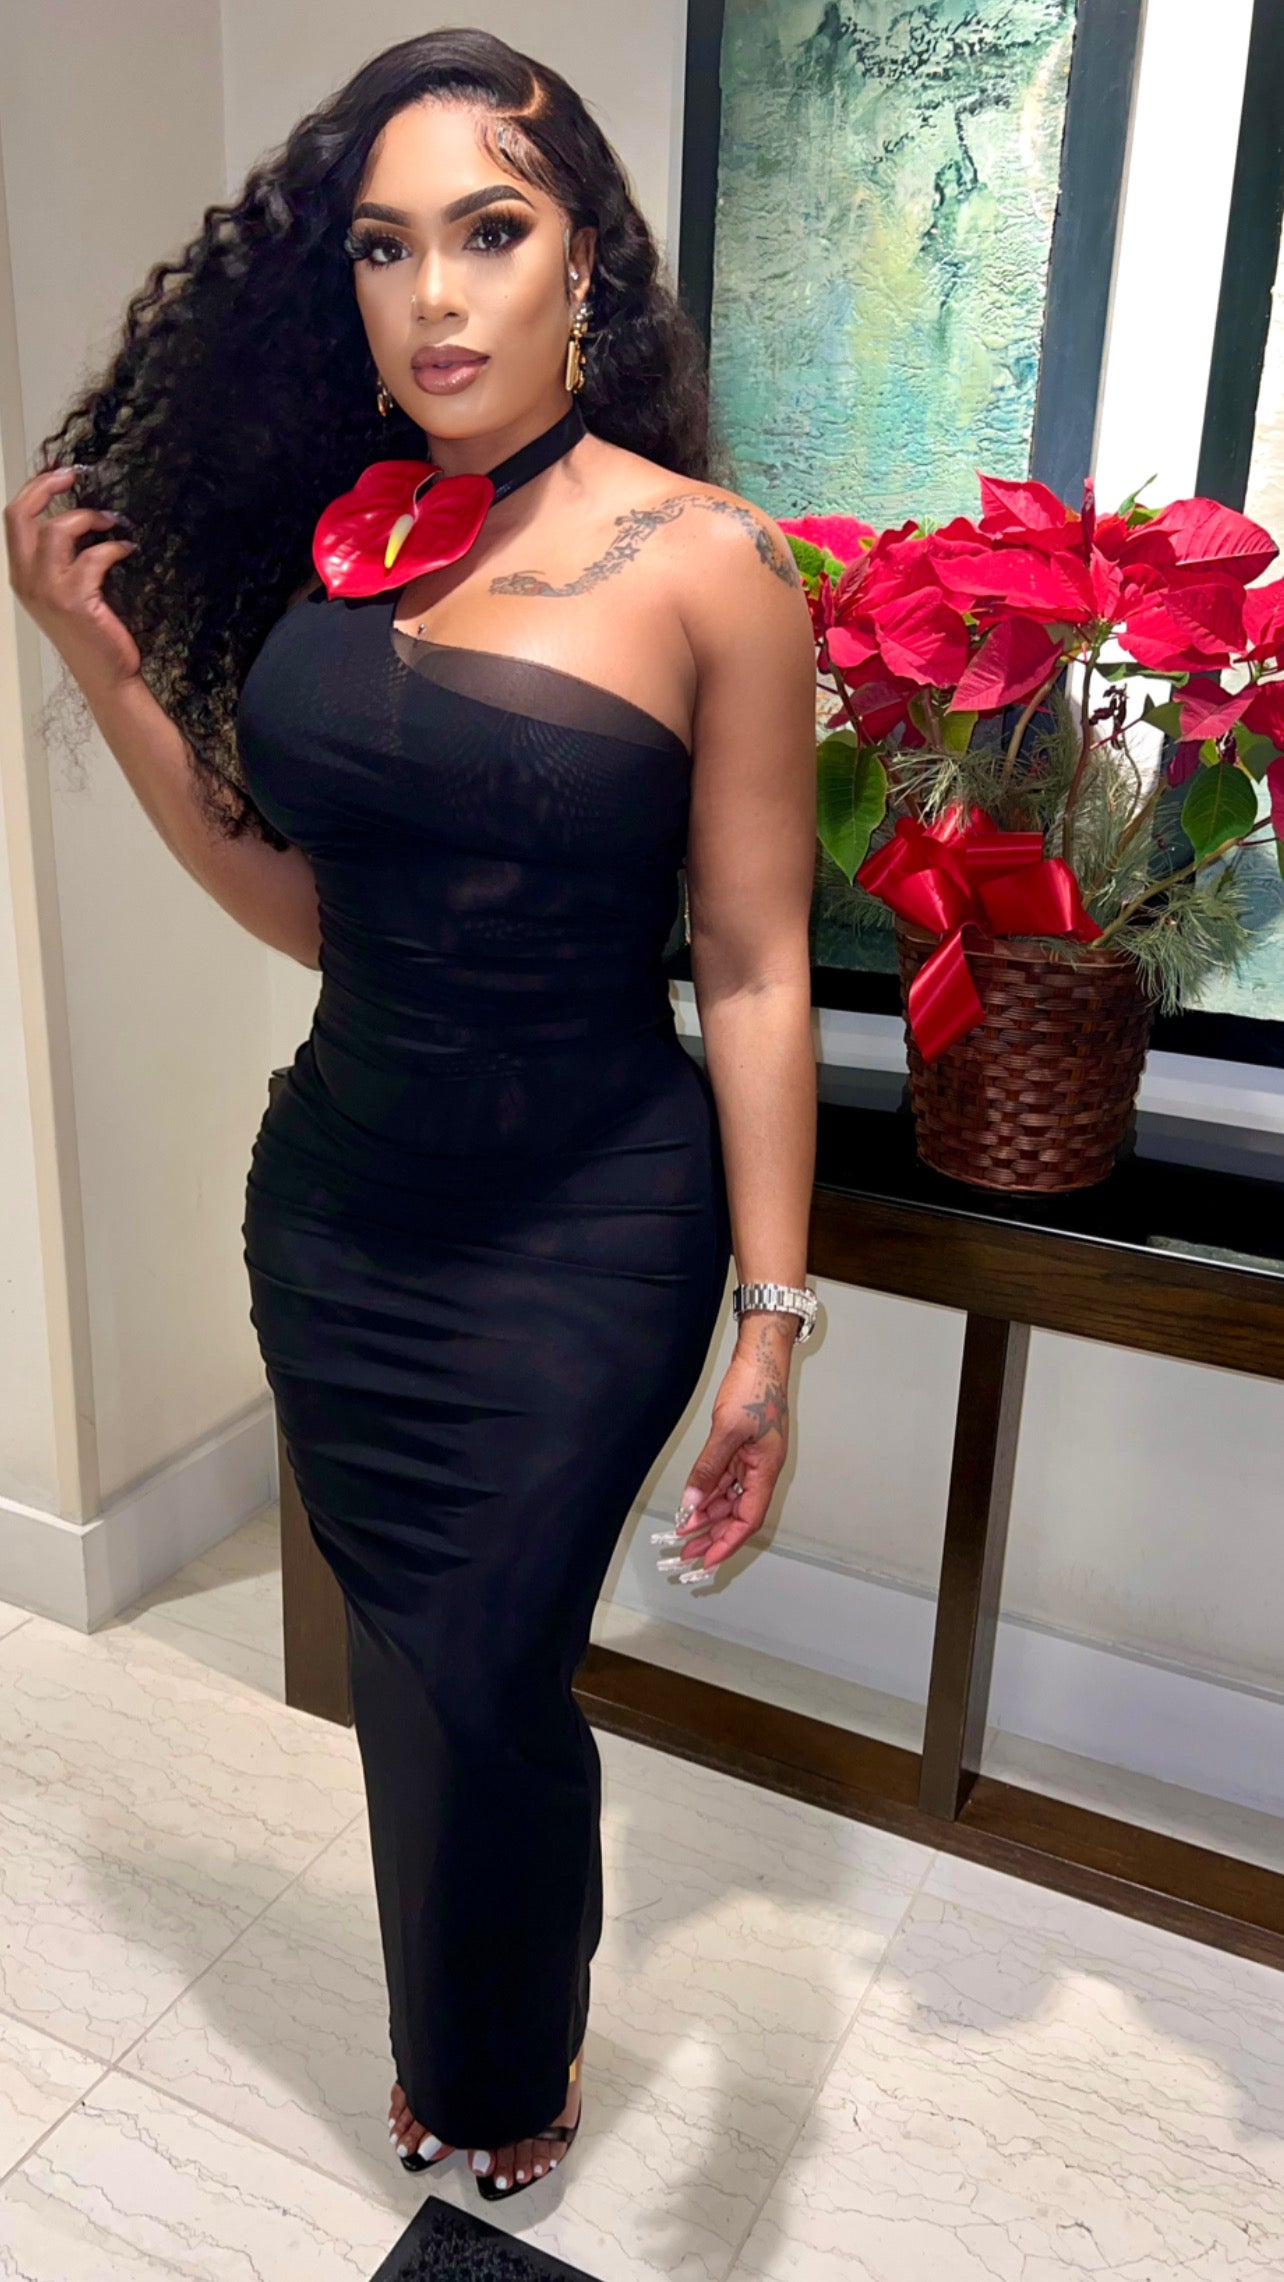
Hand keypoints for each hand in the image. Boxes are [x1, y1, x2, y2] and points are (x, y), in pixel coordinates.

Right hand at [4, 464, 139, 688]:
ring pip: (58, 530)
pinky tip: (127, 551)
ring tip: (112, 522)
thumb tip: (79, 519)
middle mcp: (27, 580)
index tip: (61, 475)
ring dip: (89, 517)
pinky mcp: (75, 599)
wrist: (106, 676)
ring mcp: (48, 590)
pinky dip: (114, 547)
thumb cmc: (92, 635)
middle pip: (21, 515)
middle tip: (75, 477)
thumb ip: (61, 559)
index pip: (14, 518)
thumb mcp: (64, 593)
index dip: (35, 489)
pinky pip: (94, 556)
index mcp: (22, 575)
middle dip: (48, 486)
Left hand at [654, 1315, 794, 1579]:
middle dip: (714, 1535)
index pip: (748, 1519)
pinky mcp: (742, 1449)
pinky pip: (725, 1480)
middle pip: (738, 1514)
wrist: (761, 1357)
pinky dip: (708, 1494)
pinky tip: (691, 1504)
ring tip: (683, 1533)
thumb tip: (692, 1501)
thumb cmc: (753, 1389)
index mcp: (766, 1470)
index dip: (728, 1542)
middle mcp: (762, 1470)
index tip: (708, 1560)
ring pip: (730, 1498)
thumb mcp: (727, 1430)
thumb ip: (709, 1467)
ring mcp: (752, 1460)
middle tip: (687, 1554)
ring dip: (708, 1516)